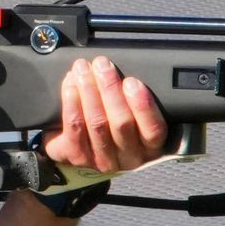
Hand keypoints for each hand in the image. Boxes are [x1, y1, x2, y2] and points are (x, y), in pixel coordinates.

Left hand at [38, 56, 167, 173]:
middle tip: (102, 64)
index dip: (143, 106)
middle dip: (110, 89)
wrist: (83, 143)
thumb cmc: (116, 118)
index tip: (132, 81)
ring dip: (89, 91)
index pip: (153, 130)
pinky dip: (71, 103)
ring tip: (83, 69)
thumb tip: (129, 72)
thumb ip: (138, 97)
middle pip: (121, 123)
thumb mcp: (136, 112)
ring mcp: (102, 160)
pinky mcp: (78, 158)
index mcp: (150, 146)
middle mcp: (128, 158)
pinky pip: (74, 129)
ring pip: (97, 123)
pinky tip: (71, 84)